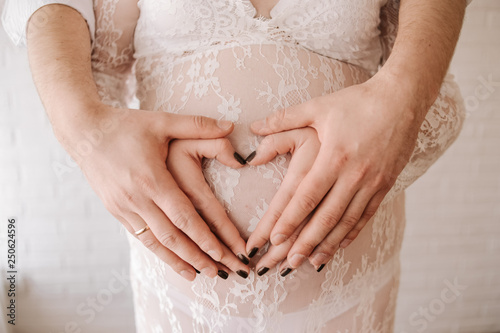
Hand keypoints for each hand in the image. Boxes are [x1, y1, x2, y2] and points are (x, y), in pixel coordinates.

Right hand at [75, 105, 248, 280]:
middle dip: (197, 257)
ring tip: (199, 275)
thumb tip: (231, 126)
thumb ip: (197, 124)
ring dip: (178, 261)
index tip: (224, 253)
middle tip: (220, 273)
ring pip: (155, 242)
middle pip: (172, 237)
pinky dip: (158, 252)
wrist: (84, 132)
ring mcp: (124, 207)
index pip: (184, 216)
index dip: (204, 237)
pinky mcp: (116, 211)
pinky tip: (172, 260)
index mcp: (152, 178)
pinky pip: (140, 237)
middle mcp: (137, 198)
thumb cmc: (126, 126)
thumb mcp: (162, 121)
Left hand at [246, 74, 425, 271]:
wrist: (403, 99)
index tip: (274, 239)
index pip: (306, 196)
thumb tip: (254, 127)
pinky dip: (352, 233)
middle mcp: (353, 174)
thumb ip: (284, 119)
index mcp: (333, 156)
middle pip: (326, 216)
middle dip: (305, 242)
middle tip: (288, 263)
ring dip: (328, 244)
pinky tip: (340, 245)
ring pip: (347, 221)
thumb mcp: (318, 107)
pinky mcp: (386, 184)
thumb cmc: (356, 102)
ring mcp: (372, 182)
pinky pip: (367, 215)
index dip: (289, 220)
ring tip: (311, 262)